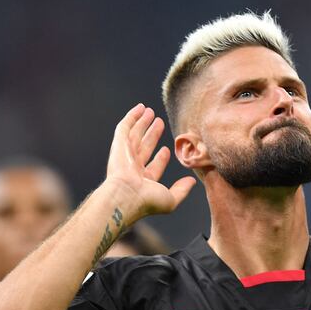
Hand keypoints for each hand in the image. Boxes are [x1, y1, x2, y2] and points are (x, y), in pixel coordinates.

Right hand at [106, 104, 195, 220]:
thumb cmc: (147, 200)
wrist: (126, 196)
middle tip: (159, 122)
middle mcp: (133, 168)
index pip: (153, 166)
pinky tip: (139, 108)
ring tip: (150, 112)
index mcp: (144, 182)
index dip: (161, 158)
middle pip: (143, 146)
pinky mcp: (118, 145)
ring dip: (142, 123)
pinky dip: (131, 117)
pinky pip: (124, 127)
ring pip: (134, 135)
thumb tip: (192, 182)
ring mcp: (125, 156)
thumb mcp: (170, 199)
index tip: (167, 150)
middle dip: (151, 135)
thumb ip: (181, 190)